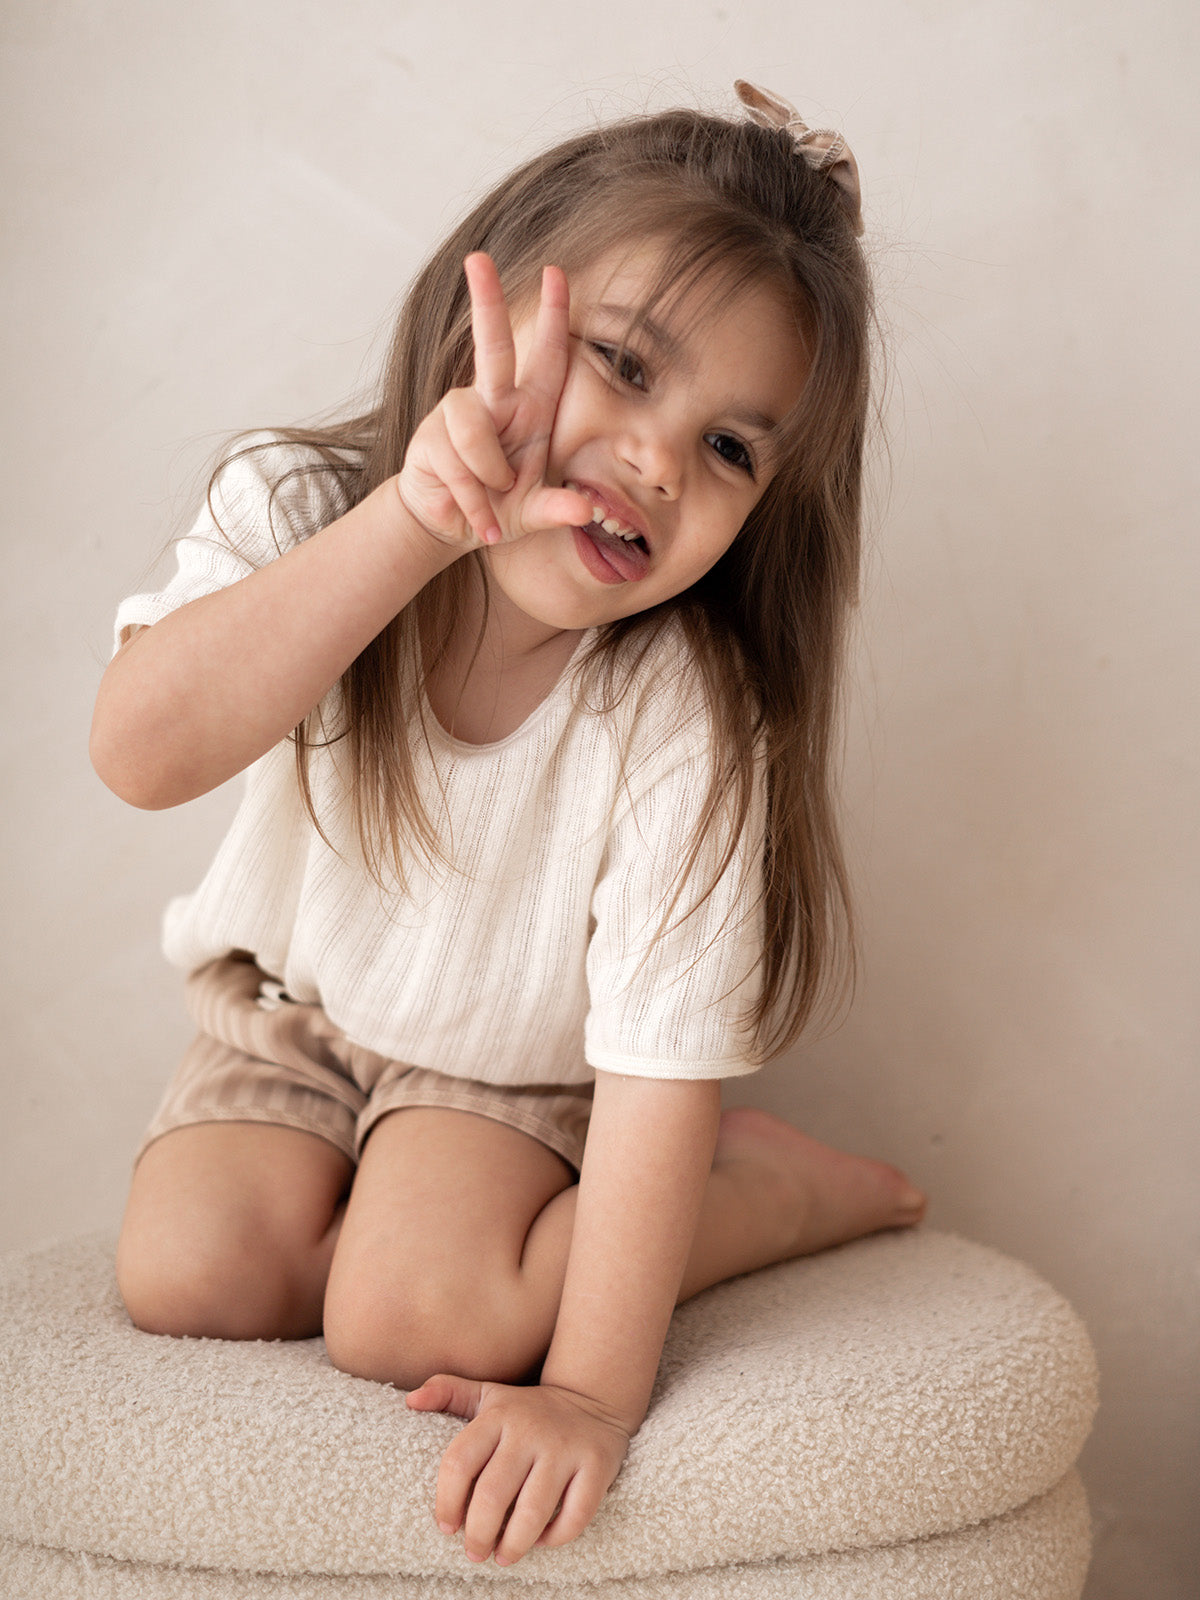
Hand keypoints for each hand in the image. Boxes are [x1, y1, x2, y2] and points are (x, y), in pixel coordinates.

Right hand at [396, 253, 591, 551]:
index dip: (552, 316)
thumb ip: (558, 510)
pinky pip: (455, 461)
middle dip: (486, 302)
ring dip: (487, 474)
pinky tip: (476, 519)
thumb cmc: (499, 509)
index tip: (555, 272)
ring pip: (473, 426)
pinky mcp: (431, 438)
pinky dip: (471, 499)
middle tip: (478, 258)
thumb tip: (585, 512)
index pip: (545, 357)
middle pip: (491, 346)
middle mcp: (494, 403)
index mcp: (530, 411)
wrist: (450, 528)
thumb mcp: (534, 513)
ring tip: (491, 505)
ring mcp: (457, 417)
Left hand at [405, 1372, 630, 1565]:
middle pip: (493, 1494)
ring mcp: (565, 1448)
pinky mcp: (596, 1466)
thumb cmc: (527, 1409)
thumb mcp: (488, 1394)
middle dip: (478, 1533)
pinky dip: (555, 1537)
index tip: (446, 1527)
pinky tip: (542, 1540)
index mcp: (498, 1414)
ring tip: (503, 1557)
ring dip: (513, 1544)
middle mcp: (531, 1430)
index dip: (447, 1501)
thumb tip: (410, 1401)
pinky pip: (574, 1515)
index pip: (460, 1462)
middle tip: (474, 1552)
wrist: (591, 1399)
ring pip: (533, 1511)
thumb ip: (448, 1392)